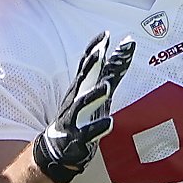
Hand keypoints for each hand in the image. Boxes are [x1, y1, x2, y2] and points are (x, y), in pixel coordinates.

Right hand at [33, 32, 134, 182]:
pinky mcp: (78, 138)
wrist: (58, 147)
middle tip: (101, 50)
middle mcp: (77, 99)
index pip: (89, 65)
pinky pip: (88, 133)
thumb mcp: (95, 91)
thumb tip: (125, 47)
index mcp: (82, 88)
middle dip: (92, 64)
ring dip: (94, 95)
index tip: (105, 34)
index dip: (96, 49)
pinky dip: (98, 128)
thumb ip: (110, 71)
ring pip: (83, 105)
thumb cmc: (81, 115)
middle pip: (84, 79)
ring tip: (106, 87)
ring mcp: (76, 118)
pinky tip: (109, 122)